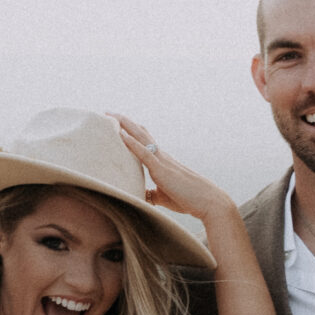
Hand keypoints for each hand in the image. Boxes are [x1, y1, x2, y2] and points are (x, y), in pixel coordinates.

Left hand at [112, 117, 235, 230]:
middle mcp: (161, 156)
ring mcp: (161, 160)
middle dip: (124, 122)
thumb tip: (140, 196)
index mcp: (161, 161)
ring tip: (110, 115)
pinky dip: (132, 143)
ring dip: (125, 125)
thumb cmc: (188, 199)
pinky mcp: (161, 170)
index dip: (130, 131)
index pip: (144, 141)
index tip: (116, 124)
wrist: (207, 201)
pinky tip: (121, 135)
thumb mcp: (164, 196)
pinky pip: (144, 153)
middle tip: (107, 112)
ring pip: (141, 137)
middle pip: (140, 133)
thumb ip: (151, 193)